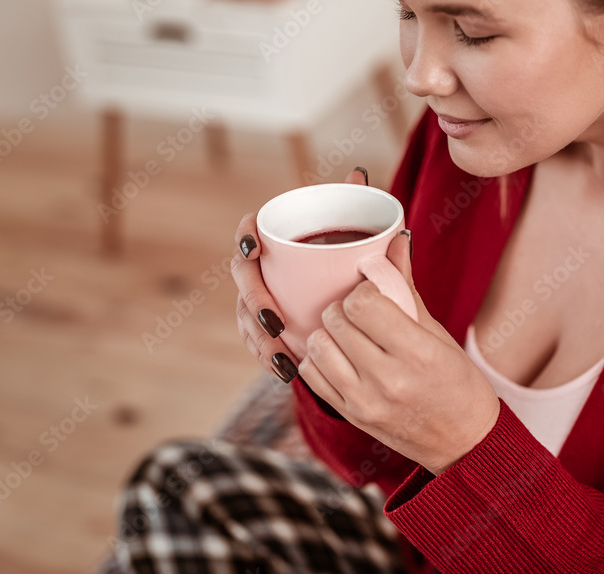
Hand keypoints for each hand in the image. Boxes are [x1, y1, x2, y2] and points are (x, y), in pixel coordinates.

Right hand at [232, 167, 368, 382]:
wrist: (359, 301)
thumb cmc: (352, 258)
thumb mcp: (359, 237)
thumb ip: (356, 204)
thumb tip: (359, 174)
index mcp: (276, 238)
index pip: (248, 230)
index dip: (244, 236)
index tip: (256, 248)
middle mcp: (260, 267)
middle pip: (244, 279)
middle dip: (254, 302)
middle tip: (276, 321)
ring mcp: (256, 298)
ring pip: (245, 316)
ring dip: (259, 338)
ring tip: (282, 355)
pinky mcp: (263, 327)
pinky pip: (256, 342)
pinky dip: (268, 357)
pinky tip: (284, 370)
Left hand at [296, 224, 501, 475]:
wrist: (463, 443)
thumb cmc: (458, 383)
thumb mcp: (438, 334)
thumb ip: (406, 288)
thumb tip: (395, 240)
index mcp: (418, 354)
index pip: (363, 304)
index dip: (362, 291)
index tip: (372, 294)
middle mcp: (388, 380)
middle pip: (336, 321)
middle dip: (343, 308)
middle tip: (359, 312)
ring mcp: (364, 401)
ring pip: (318, 346)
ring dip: (328, 332)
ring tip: (348, 334)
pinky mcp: (350, 415)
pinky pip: (311, 375)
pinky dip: (319, 358)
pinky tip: (339, 355)